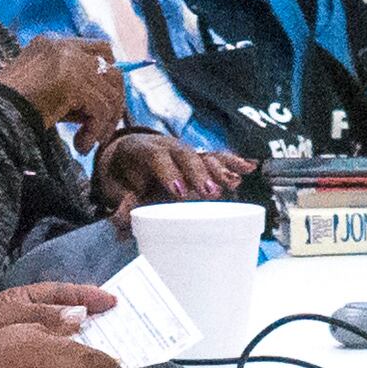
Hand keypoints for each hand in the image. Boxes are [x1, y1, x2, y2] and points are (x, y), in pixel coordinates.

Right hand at [0, 35, 126, 141]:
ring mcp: (70, 63)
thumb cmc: (10, 108)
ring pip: (111, 91)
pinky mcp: (74, 83)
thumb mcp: (44, 90)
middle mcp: (64, 47)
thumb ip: (72, 89)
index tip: (105, 105)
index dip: (108, 77)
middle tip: (101, 129)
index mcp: (53, 43)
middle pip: (112, 69)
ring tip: (87, 143)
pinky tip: (80, 145)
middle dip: (113, 101)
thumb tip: (103, 106)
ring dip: (104, 122)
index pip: (101, 50)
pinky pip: (101, 108)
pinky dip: (96, 130)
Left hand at [0, 280, 113, 356]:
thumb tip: (79, 315)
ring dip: (86, 348)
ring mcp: (26, 345)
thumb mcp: (6, 320)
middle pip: (67, 316)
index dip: (88, 296)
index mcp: (20, 302)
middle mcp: (26, 321)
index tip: (112, 302)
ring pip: (65, 342)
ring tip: (109, 357)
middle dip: (93, 322)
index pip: (60, 293)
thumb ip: (42, 317)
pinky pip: (57, 363)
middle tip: (120, 329)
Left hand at [92, 132, 225, 209]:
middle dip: (199, 173)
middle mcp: (167, 147)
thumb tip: (120, 220)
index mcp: (143, 150)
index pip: (156, 156)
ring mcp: (185, 151)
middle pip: (185, 155)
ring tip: (232, 184)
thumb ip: (121, 204)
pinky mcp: (199, 158)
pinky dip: (233, 162)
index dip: (168, 173)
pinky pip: (217, 157)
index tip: (179, 191)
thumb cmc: (126, 175)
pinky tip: (249, 168)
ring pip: (203, 154)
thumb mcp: (117, 188)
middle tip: (210, 193)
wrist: (130, 156)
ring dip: (219, 169)